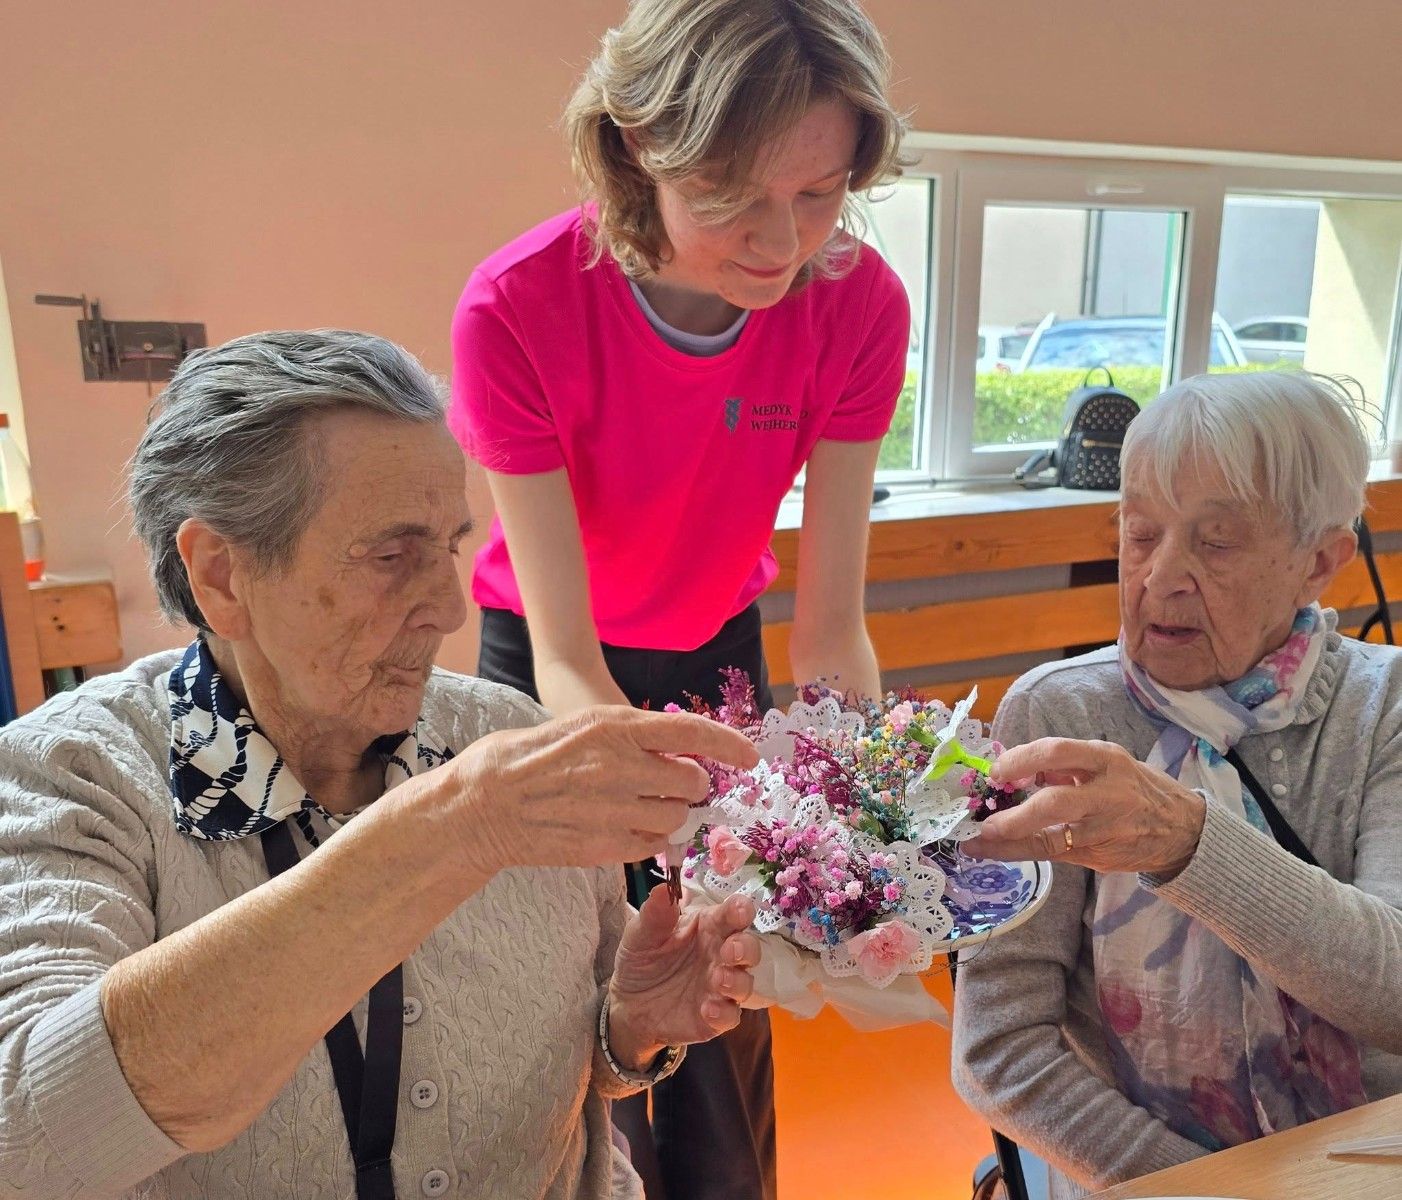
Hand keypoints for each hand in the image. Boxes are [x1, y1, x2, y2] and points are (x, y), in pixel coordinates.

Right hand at [449, 707, 759, 873]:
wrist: (483, 805)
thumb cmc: (526, 757)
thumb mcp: (582, 726)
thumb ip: (630, 736)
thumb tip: (675, 746)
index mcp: (615, 726)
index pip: (692, 733)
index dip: (729, 745)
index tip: (750, 756)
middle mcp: (622, 766)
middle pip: (691, 780)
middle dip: (687, 783)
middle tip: (666, 783)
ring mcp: (615, 809)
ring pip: (676, 816)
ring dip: (668, 812)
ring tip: (634, 805)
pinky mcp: (606, 846)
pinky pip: (651, 843)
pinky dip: (646, 837)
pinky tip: (619, 826)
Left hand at [606, 888, 759, 1068]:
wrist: (627, 1002)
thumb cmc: (642, 958)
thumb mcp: (641, 933)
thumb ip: (655, 913)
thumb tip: (663, 888)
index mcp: (708, 926)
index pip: (733, 914)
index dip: (741, 910)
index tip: (740, 911)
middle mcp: (720, 954)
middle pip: (749, 948)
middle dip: (746, 948)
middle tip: (730, 950)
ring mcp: (720, 987)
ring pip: (746, 983)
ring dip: (737, 981)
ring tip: (718, 979)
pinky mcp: (715, 1017)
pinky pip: (730, 1016)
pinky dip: (724, 1013)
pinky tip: (707, 1009)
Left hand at [962, 737, 1205, 876]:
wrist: (1185, 830)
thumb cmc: (1138, 791)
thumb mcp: (1109, 767)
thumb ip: (1067, 767)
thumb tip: (1017, 768)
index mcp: (1106, 759)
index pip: (1057, 752)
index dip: (1021, 759)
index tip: (996, 770)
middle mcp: (1108, 792)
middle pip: (1055, 800)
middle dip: (1015, 810)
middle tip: (985, 813)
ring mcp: (1105, 827)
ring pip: (1051, 836)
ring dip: (1009, 837)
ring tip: (980, 838)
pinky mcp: (1100, 854)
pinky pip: (1052, 853)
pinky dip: (1018, 851)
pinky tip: (993, 849)